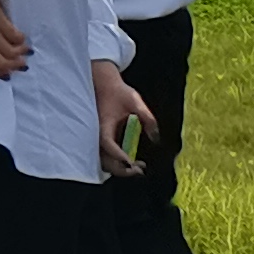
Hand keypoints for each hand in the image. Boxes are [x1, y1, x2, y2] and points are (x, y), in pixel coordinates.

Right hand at [92, 57, 152, 175]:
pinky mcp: (102, 138)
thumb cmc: (119, 92)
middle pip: (104, 159)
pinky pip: (105, 157)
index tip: (133, 162)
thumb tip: (156, 137)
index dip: (119, 155)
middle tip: (140, 169)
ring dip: (119, 168)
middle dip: (121, 169)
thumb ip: (147, 118)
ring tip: (138, 167)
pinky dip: (116, 163)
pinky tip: (130, 161)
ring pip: (103, 161)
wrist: (105, 84)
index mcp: (104, 123)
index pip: (108, 143)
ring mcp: (98, 137)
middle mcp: (98, 133)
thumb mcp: (135, 100)